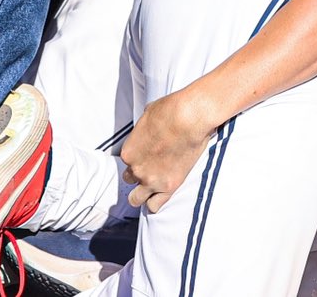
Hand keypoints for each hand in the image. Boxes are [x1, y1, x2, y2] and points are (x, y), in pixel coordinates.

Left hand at [120, 88, 216, 213]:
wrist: (189, 118)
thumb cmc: (170, 111)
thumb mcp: (149, 114)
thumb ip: (144, 128)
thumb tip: (149, 126)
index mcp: (129, 151)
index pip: (127, 162)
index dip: (138, 159)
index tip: (148, 155)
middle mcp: (136, 168)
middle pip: (130, 180)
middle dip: (139, 175)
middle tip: (151, 170)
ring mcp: (151, 180)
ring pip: (136, 199)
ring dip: (142, 194)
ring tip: (152, 190)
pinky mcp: (169, 186)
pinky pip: (155, 206)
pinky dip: (156, 203)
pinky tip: (161, 196)